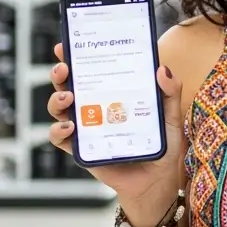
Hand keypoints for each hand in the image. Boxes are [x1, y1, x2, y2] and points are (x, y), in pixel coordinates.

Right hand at [46, 43, 186, 214]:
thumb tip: (162, 69)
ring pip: (60, 109)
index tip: (67, 44)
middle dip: (60, 72)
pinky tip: (69, 126)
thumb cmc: (162, 147)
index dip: (76, 56)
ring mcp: (87, 128)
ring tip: (68, 97)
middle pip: (69, 85)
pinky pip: (62, 139)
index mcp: (113, 94)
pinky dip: (59, 131)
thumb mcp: (170, 117)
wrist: (157, 183)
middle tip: (64, 67)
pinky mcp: (82, 150)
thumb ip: (170, 93)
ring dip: (57, 99)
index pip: (92, 70)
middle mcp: (95, 108)